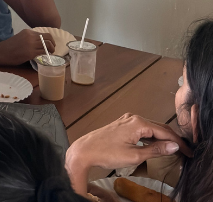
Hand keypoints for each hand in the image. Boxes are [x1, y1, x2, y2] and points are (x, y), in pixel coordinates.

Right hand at [0, 29, 55, 66]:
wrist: (1, 52)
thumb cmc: (10, 47)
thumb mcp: (21, 38)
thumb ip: (30, 39)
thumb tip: (39, 45)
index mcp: (28, 32)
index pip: (44, 34)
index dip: (49, 40)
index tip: (50, 45)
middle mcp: (31, 36)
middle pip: (48, 37)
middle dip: (53, 44)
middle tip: (52, 50)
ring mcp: (31, 44)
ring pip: (48, 45)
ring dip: (51, 50)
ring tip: (50, 54)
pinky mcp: (31, 52)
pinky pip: (43, 52)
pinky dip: (47, 54)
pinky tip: (46, 57)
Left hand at [66, 114, 191, 190]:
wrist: (86, 150)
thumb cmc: (107, 152)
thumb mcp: (135, 155)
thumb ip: (155, 150)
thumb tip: (173, 146)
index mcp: (137, 123)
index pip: (164, 132)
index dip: (178, 142)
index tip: (188, 152)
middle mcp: (133, 118)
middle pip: (159, 127)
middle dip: (173, 139)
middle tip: (185, 152)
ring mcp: (127, 120)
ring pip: (151, 127)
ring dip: (163, 137)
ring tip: (174, 149)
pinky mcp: (122, 125)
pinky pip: (142, 129)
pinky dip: (152, 136)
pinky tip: (156, 144)